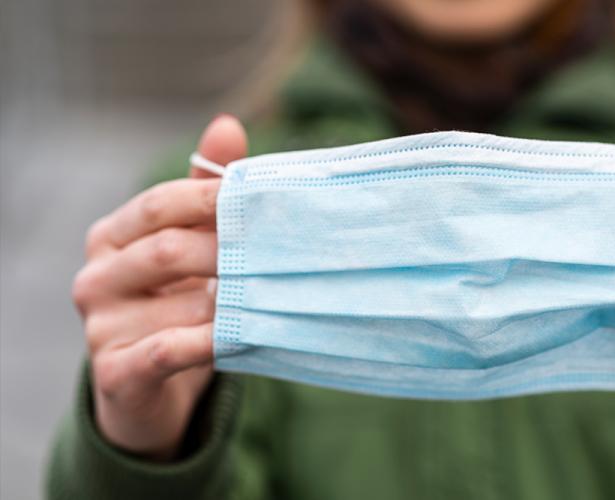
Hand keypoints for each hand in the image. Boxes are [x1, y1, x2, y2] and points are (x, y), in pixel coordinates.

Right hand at [71, 115, 247, 459]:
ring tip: (275, 297)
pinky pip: (168, 351)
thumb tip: (228, 124)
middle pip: (169, 250)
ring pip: (179, 304)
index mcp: (111, 237)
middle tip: (281, 253)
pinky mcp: (114, 372)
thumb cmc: (176, 304)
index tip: (263, 198)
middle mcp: (96, 276)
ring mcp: (99, 326)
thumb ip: (205, 193)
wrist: (150, 389)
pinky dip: (211, 342)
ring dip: (233, 303)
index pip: (161, 204)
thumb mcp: (189, 246)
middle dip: (230, 252)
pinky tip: (242, 336)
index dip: (213, 198)